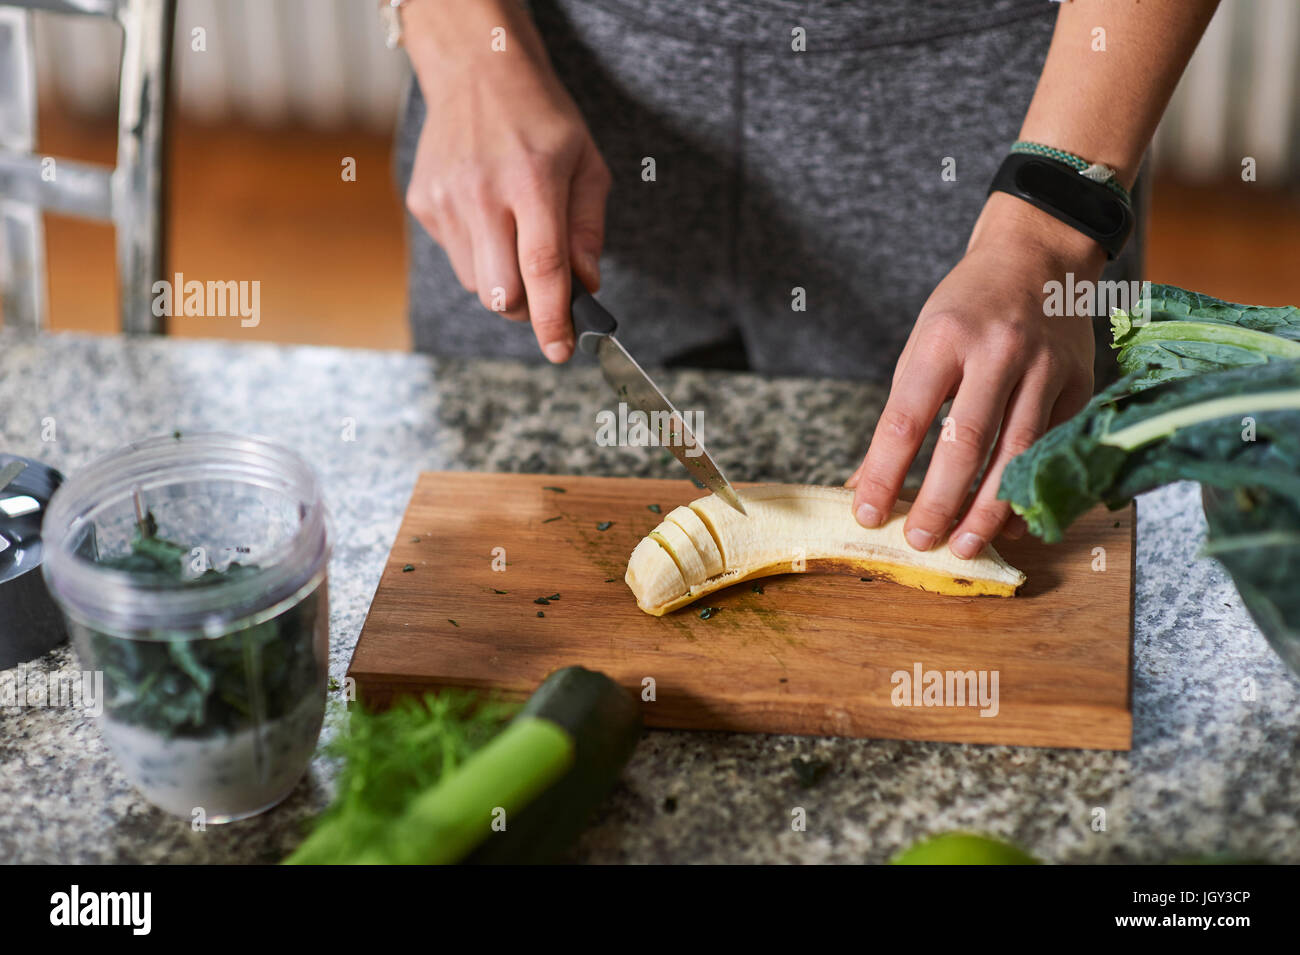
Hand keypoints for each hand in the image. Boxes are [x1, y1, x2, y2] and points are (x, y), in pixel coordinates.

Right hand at [402, 0, 609, 361]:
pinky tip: (489, 216)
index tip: (562, 351)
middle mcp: (483, 193)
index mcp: (532, 181)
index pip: (542, 268)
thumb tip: (586, 284)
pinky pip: (458, 258)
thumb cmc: (541, 118)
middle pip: (503, 292)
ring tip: (517, 238)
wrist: (477, 70)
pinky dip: (481, 256)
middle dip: (529, 309)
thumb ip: (588, 228)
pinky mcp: (424, 203)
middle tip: (547, 292)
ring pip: (479, 284)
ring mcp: (446, 200)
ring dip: (505, 282)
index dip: (554, 319)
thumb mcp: (587, 163)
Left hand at [847, 192, 1104, 557]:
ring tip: (964, 546)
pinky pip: (1052, 449)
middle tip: (919, 541)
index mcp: (943, 338)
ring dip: (989, 509)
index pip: (906, 418)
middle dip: (941, 501)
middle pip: (967, 442)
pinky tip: (1007, 522)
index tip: (867, 513)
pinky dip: (1028, 490)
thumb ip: (900, 415)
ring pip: (1018, 453)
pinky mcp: (1079, 384)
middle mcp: (997, 351)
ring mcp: (1044, 367)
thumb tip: (867, 483)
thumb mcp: (922, 345)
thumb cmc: (967, 307)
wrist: (1038, 256)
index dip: (885, 472)